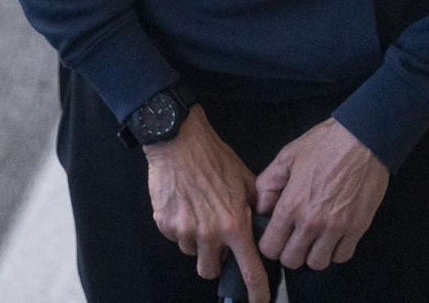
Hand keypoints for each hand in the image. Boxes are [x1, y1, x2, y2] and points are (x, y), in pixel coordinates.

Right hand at [144, 106, 269, 302]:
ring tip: (199, 212)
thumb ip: (256, 207)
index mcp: (234, 225)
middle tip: (217, 240)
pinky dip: (180, 226)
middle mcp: (209, 234)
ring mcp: (184, 230)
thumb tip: (264, 225)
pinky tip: (185, 204)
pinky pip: (174, 237)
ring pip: (191, 252)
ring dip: (197, 241)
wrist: (179, 141)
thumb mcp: (245, 180)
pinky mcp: (164, 223)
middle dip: (215, 261)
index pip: (250, 270)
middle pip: (210, 271)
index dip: (257, 292)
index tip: (259, 301)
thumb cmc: (214, 157)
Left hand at [254, 117, 388, 270]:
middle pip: (292, 261)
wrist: (363, 139)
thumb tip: (262, 208)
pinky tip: (333, 236)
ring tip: (314, 237)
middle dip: (289, 252)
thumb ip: (268, 184)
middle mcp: (312, 222)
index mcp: (291, 204)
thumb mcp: (287, 156)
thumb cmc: (324, 144)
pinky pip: (342, 256)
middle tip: (294, 238)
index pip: (270, 248)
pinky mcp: (357, 228)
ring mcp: (336, 228)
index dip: (269, 244)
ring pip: (318, 263)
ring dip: (313, 253)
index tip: (275, 236)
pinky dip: (336, 251)